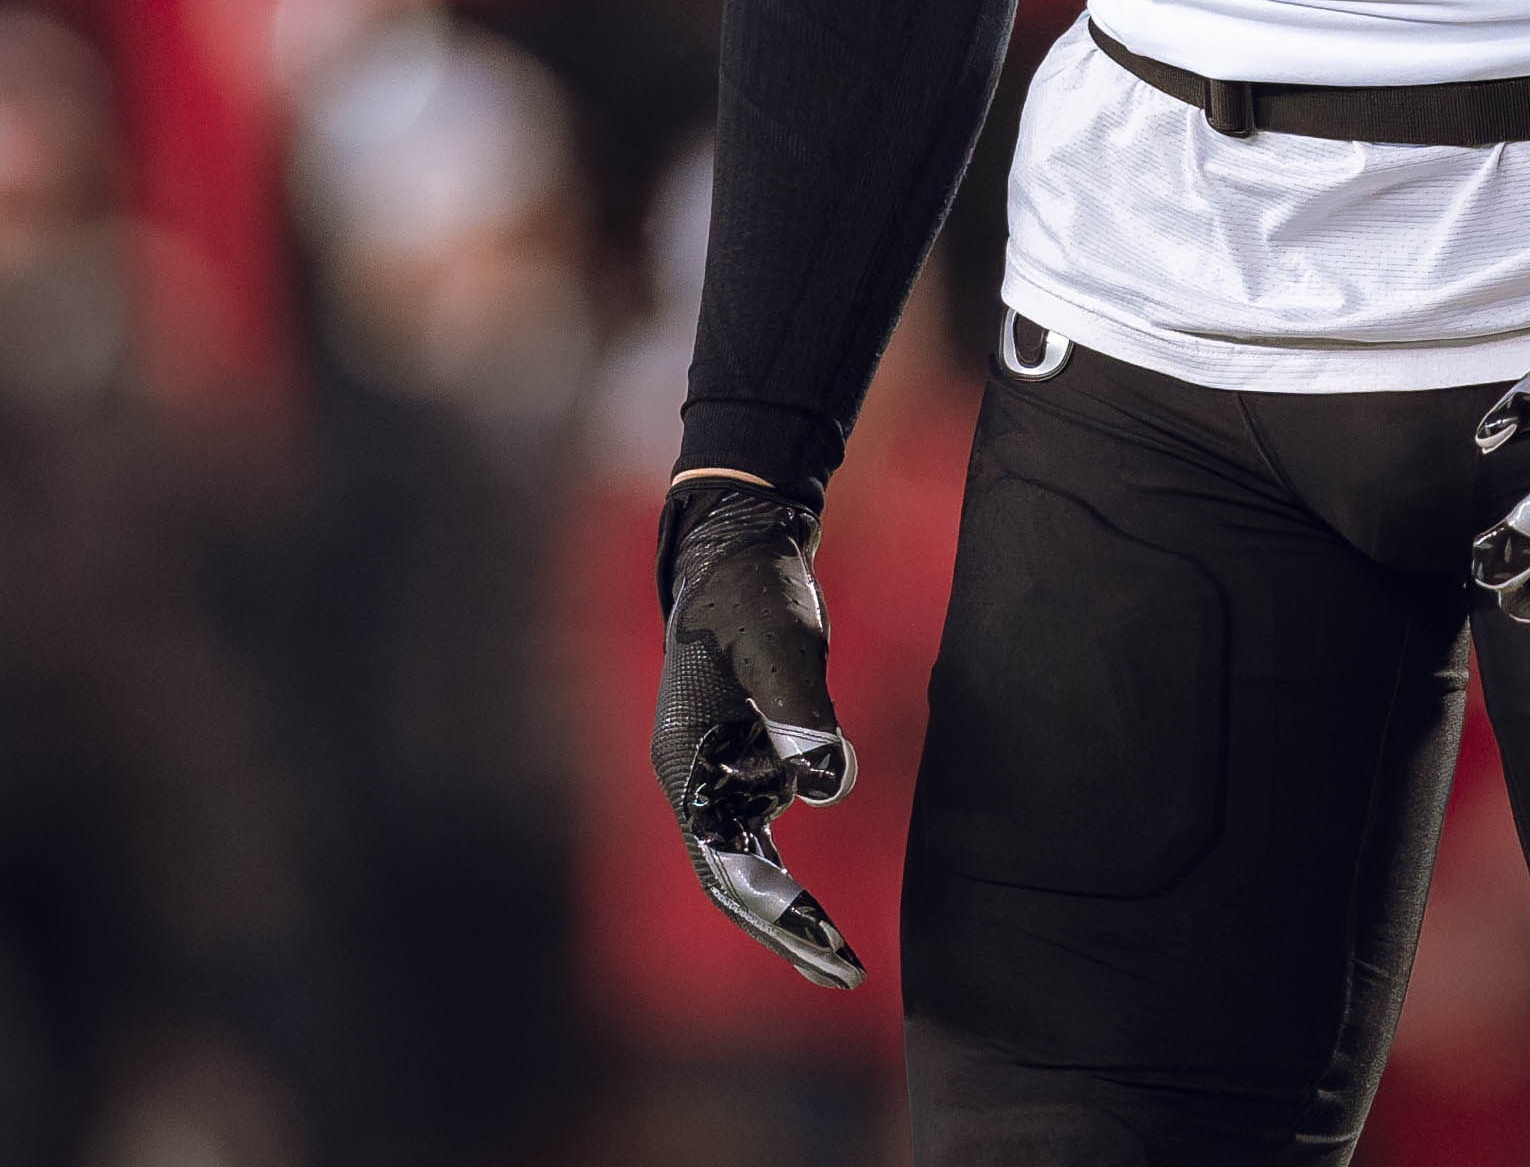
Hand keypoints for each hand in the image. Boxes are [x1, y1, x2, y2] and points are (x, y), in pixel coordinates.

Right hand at [651, 474, 862, 989]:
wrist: (741, 550)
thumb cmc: (754, 592)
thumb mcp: (783, 645)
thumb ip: (803, 715)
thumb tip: (828, 788)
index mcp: (687, 760)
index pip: (725, 859)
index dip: (772, 910)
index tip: (820, 948)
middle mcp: (695, 777)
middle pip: (734, 876)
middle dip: (784, 932)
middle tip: (842, 979)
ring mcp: (717, 772)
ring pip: (751, 860)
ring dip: (790, 911)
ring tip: (841, 963)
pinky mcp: (746, 758)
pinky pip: (768, 827)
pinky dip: (792, 871)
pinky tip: (823, 916)